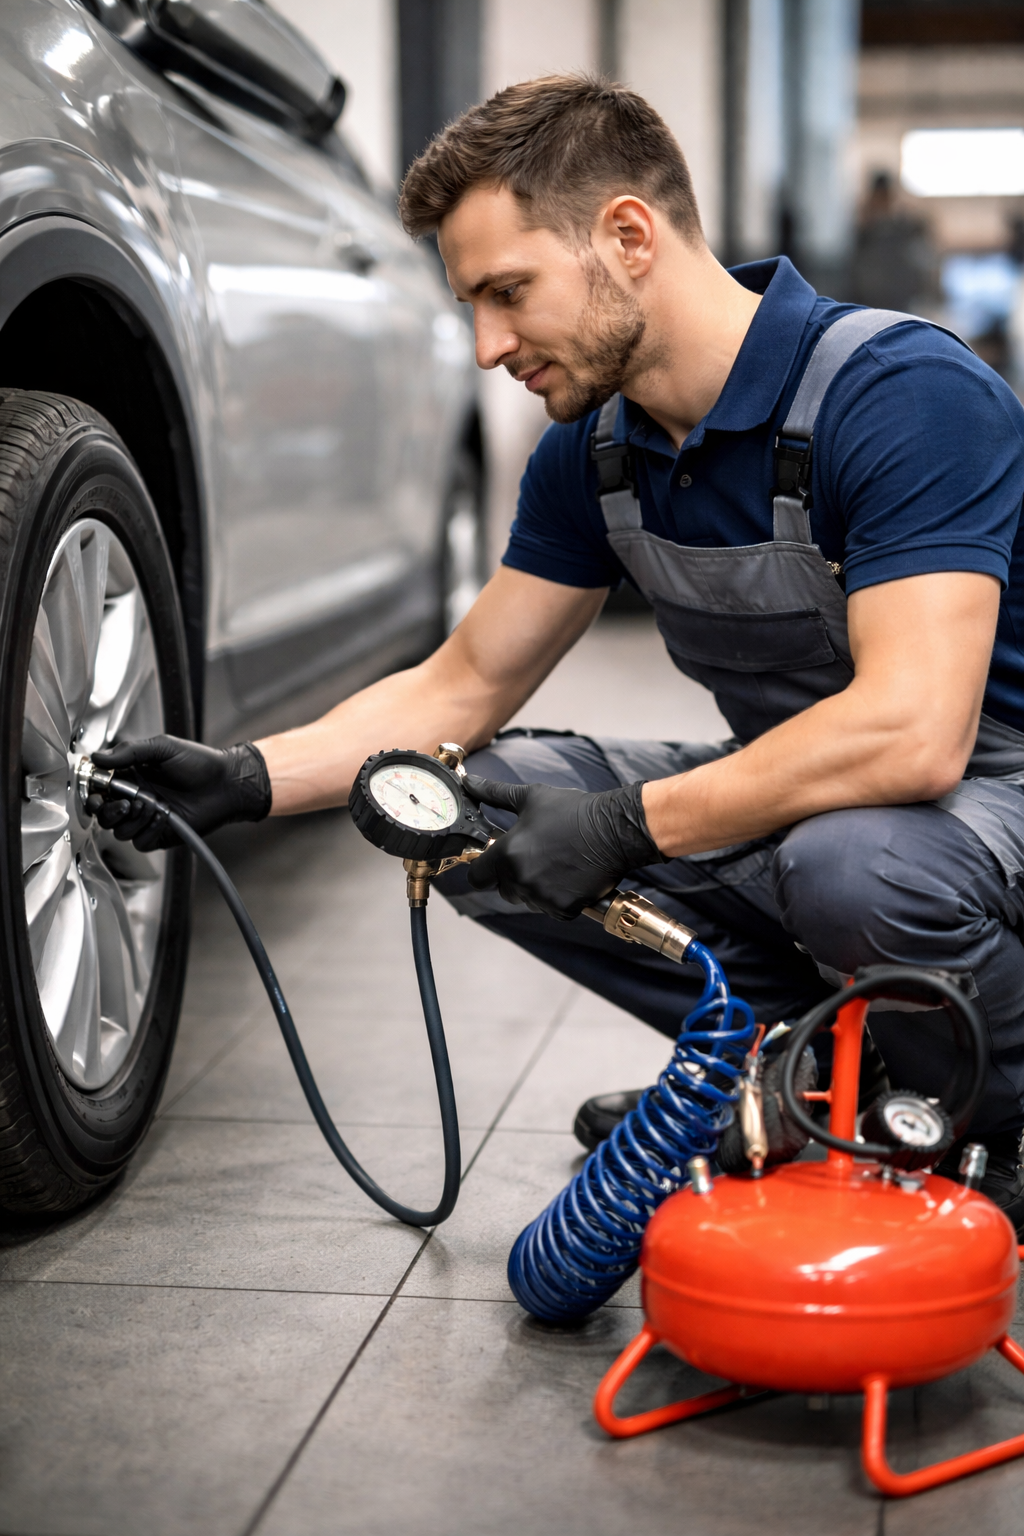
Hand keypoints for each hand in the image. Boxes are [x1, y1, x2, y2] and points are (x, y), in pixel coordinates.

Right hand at [86, 736, 271, 851]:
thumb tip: (97, 757)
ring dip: (131, 819)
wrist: (226, 783)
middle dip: (108, 811)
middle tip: (124, 803)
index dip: (92, 791)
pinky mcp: (159, 835)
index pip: (100, 789)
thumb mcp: (162, 748)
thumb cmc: (199, 763)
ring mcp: (146, 819)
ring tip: (150, 805)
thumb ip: (129, 752)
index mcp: (131, 776)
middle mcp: (135, 799)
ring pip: (119, 831)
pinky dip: (147, 830)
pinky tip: (163, 816)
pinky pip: (140, 842)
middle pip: (103, 815)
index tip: (94, 789)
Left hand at [464, 776, 663, 919]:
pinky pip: (551, 909)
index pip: (477, 877)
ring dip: (535, 888)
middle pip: (503, 890)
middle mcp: (521, 880)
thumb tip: (470, 781)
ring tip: (555, 863)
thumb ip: (494, 794)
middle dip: (512, 877)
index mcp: (507, 855)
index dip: (484, 868)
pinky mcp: (564, 909)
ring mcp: (542, 898)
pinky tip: (568, 877)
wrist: (614, 830)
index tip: (494, 860)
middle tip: (533, 857)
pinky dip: (557, 898)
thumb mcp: (530, 797)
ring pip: (528, 900)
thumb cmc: (572, 811)